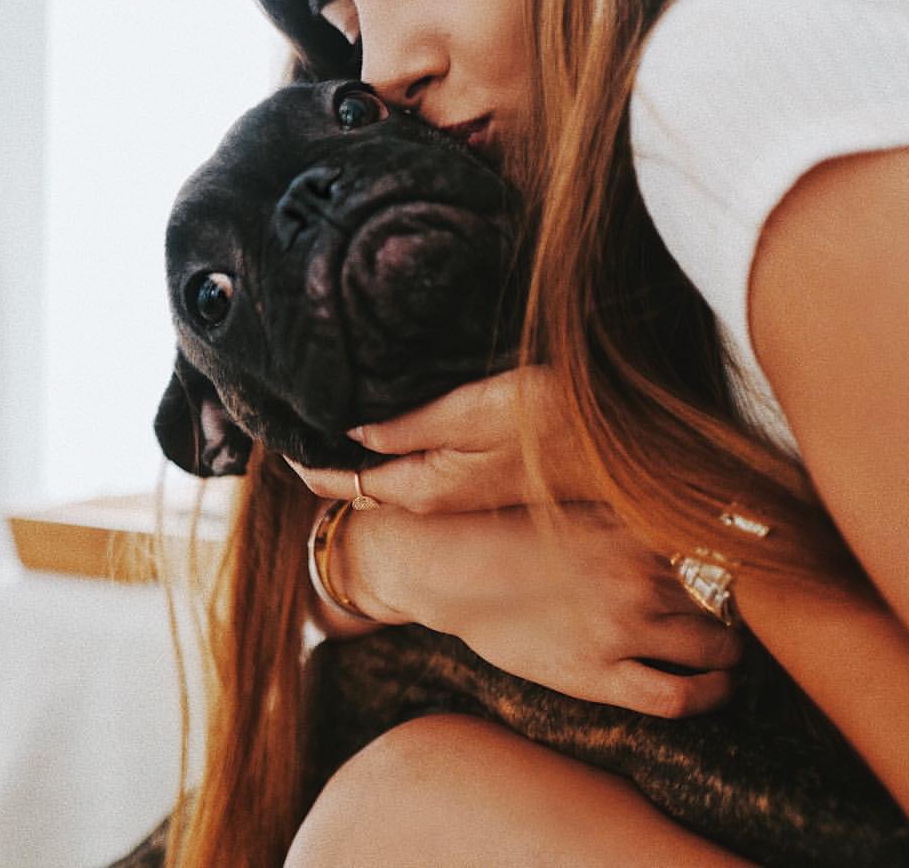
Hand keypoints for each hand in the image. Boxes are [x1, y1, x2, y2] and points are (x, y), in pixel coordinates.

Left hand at [287, 365, 594, 512]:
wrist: (628, 444)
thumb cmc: (552, 417)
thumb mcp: (472, 411)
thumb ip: (409, 427)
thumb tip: (350, 432)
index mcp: (429, 485)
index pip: (352, 483)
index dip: (313, 468)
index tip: (279, 453)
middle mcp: (443, 497)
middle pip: (371, 485)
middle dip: (332, 465)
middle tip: (295, 437)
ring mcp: (469, 490)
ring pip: (398, 478)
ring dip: (365, 461)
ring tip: (333, 432)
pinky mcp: (490, 478)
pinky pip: (428, 471)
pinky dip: (401, 455)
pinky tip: (399, 434)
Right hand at [333, 500, 743, 717]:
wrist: (441, 566)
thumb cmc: (505, 528)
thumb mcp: (574, 502)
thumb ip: (630, 507)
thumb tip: (687, 500)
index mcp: (629, 525)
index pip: (719, 537)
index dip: (749, 546)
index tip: (767, 548)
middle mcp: (634, 575)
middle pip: (728, 592)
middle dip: (744, 598)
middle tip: (751, 601)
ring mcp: (618, 629)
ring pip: (716, 646)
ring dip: (734, 647)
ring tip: (734, 644)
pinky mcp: (596, 676)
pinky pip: (676, 697)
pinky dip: (710, 694)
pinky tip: (717, 686)